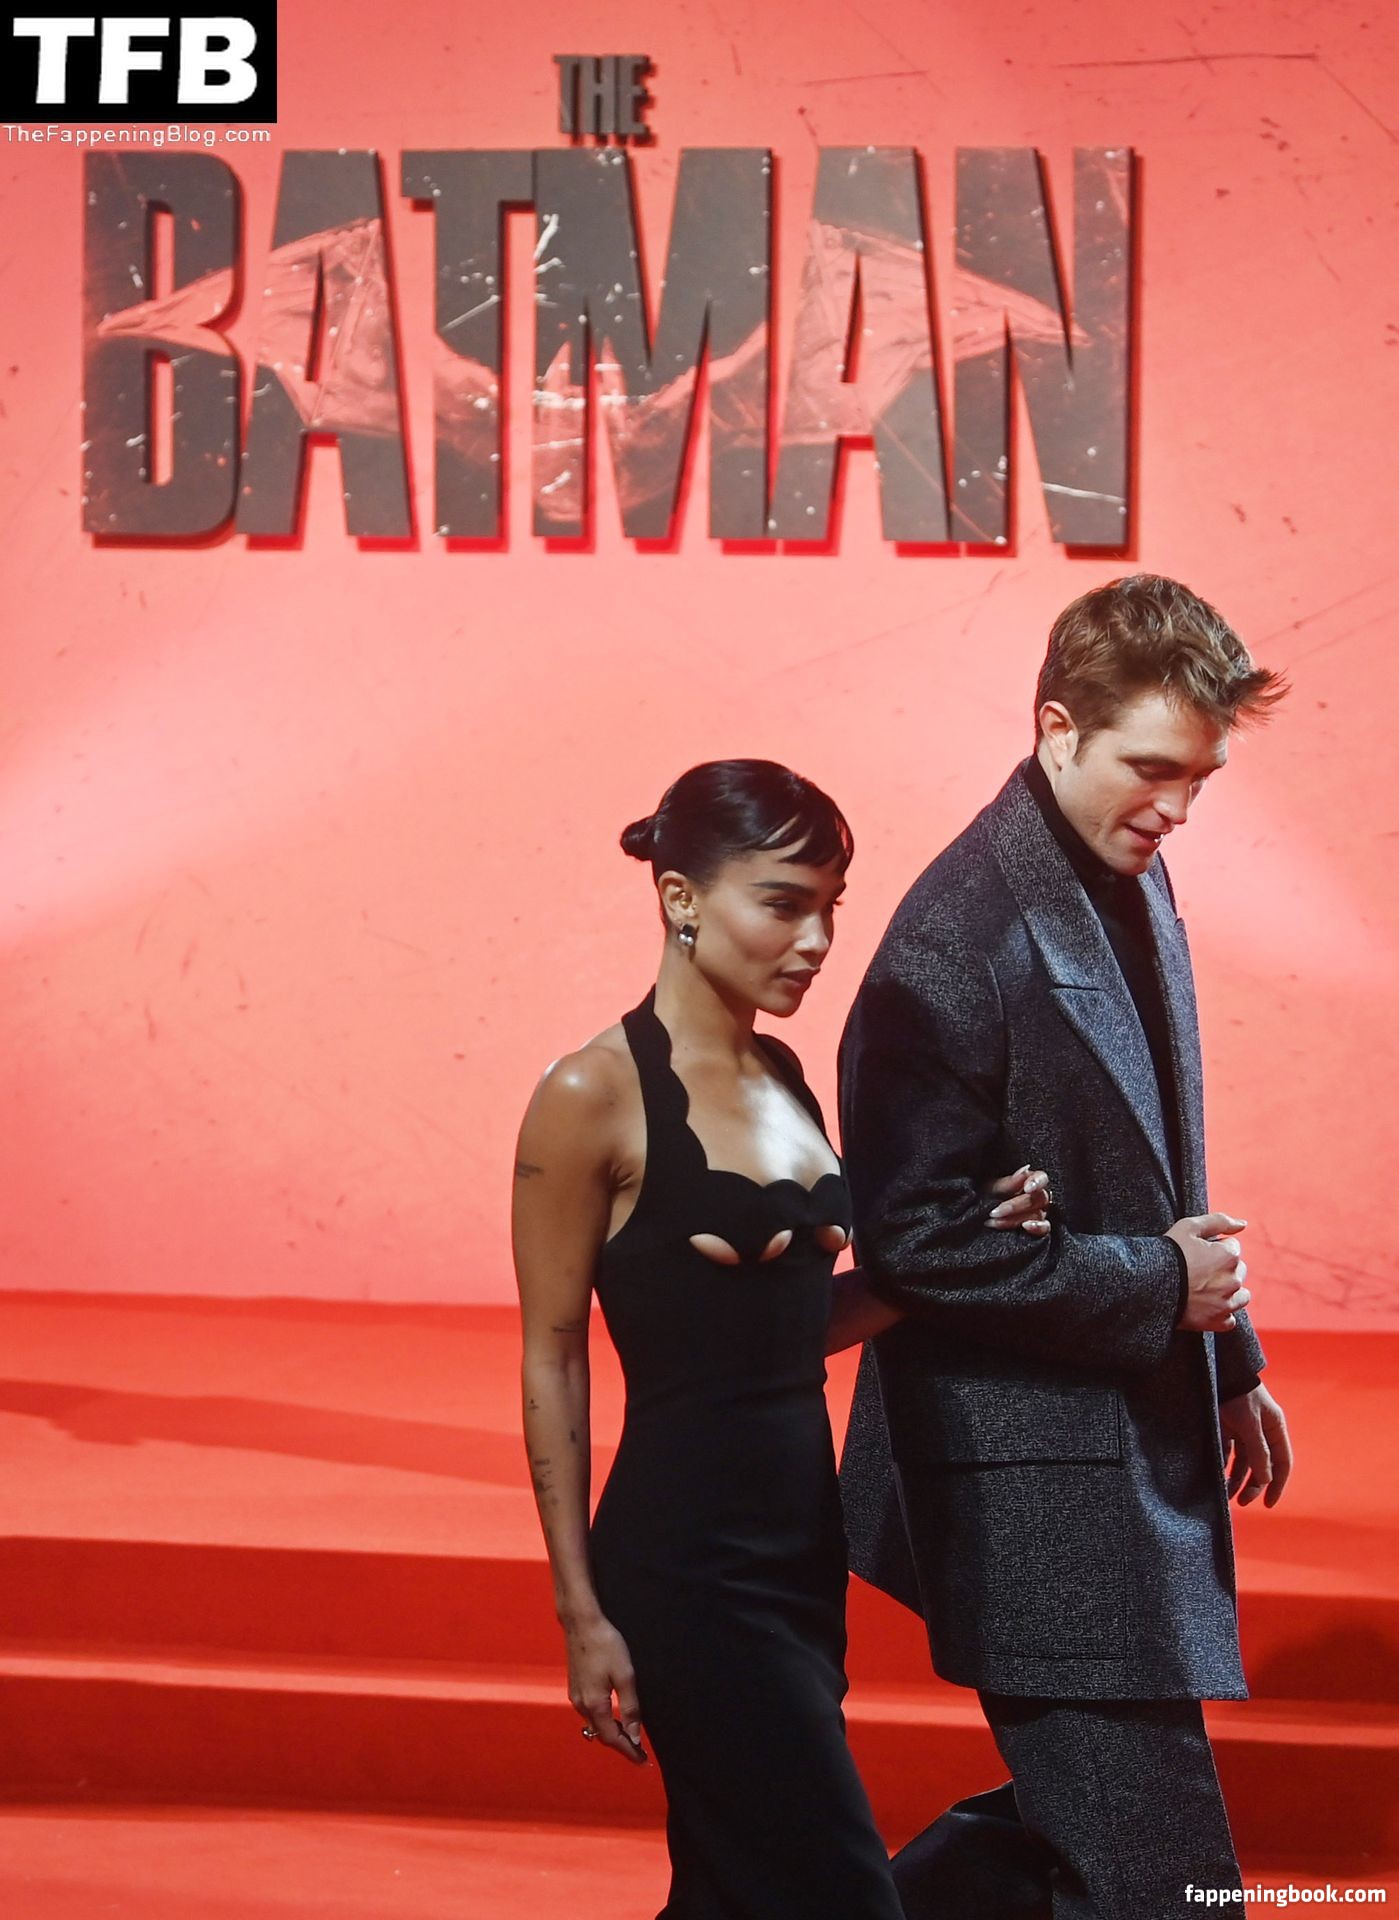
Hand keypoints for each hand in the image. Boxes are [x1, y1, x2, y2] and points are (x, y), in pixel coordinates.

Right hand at [565, 1612, 647, 1764]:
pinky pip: (590, 1714)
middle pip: (602, 1735)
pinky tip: (614, 1716)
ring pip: (595, 1725)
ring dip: (611, 1733)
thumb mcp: (625, 1675)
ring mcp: (575, 1696)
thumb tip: (634, 1735)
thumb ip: (630, 1707)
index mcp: (595, 1705)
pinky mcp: (575, 1687)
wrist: (581, 1623)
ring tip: (630, 1735)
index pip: (612, 1738)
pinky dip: (603, 1721)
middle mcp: (581, 1705)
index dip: (628, 1751)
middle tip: (639, 1752)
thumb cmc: (606, 1645)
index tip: (643, 1761)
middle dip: (620, 1745)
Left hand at [985, 1164, 1052, 1235]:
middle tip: (997, 1211)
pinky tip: (1025, 1226)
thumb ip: (1009, 1182)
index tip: (1027, 1188)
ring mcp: (1040, 1213)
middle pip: (1038, 1199)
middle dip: (1015, 1206)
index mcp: (1029, 1182)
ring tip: (996, 1221)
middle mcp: (1037, 1197)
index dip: (1036, 1182)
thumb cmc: (987, 1199)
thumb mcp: (993, 1188)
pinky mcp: (1039, 1228)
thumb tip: (1025, 1171)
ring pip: (1038, 1214)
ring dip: (1016, 1219)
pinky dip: (1037, 1227)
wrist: (978, 1219)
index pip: (1041, 1178)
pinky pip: (1045, 1228)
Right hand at [1168, 1211, 1250, 1332]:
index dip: (1215, 1247)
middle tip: (1198, 1270)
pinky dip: (1220, 1313)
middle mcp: (1233, 1281)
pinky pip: (1230, 1319)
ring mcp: (1227, 1303)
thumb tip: (1243, 1224)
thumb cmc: (1168, 1253)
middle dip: (1224, 1269)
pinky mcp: (1218, 1322)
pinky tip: (1205, 1305)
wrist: (1148, 1286)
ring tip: (1204, 1288)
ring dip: (1228, 1291)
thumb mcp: (1189, 1227)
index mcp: (1229, 1256)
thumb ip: (1220, 1221)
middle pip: (1239, 1270)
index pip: (1233, 1247)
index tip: (1197, 1253)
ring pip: (1240, 1296)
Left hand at [1220, 1383, 1292, 1507]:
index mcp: (1275, 1429)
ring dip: (1236, 1479)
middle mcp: (1261, 1432)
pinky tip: (1216, 1477)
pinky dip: (1223, 1465)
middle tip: (1241, 1502)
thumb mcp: (1251, 1424)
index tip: (1268, 1504)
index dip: (1277, 1485)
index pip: (1282, 1463)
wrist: (1219, 1370)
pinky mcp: (1226, 1426)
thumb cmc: (1239, 1394)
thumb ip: (1259, 1452)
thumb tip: (1266, 1479)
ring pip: (1243, 1461)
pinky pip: (1226, 1452)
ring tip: (1226, 1495)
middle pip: (1261, 1466)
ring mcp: (1243, 1429)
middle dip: (1253, 1485)